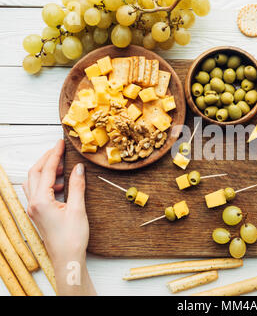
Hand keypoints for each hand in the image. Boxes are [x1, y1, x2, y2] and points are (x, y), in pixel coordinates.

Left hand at [23, 139, 95, 294]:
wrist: (67, 258)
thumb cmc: (72, 237)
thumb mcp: (77, 209)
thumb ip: (77, 186)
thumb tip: (78, 168)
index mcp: (41, 201)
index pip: (46, 171)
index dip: (54, 155)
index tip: (61, 143)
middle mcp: (33, 203)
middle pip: (35, 173)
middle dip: (47, 159)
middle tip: (59, 149)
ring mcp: (34, 209)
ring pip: (34, 182)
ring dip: (46, 171)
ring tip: (62, 166)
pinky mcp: (39, 214)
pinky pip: (38, 192)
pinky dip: (48, 182)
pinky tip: (62, 185)